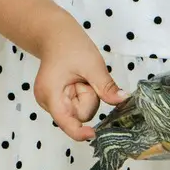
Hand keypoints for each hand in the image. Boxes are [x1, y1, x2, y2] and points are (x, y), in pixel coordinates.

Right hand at [34, 16, 124, 140]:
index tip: (94, 134)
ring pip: (79, 112)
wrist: (54, 34)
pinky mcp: (57, 100)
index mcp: (50, 94)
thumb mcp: (92, 64)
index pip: (65, 122)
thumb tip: (122, 101)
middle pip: (77, 116)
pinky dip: (83, 96)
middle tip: (85, 80)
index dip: (79, 132)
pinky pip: (77, 106)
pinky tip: (78, 82)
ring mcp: (51, 102)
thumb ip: (106, 86)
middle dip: (88, 100)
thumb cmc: (69, 45)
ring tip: (81, 77)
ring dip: (87, 97)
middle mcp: (47, 102)